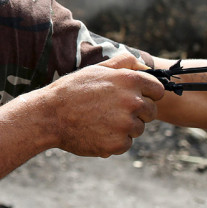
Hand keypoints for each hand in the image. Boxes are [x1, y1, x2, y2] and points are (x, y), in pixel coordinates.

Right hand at [45, 53, 164, 157]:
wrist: (49, 116)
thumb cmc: (71, 91)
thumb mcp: (95, 70)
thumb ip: (122, 63)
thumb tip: (142, 64)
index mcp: (129, 80)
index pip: (158, 90)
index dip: (147, 94)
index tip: (133, 98)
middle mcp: (132, 102)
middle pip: (150, 112)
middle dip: (136, 112)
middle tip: (110, 111)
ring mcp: (126, 124)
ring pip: (138, 129)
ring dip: (124, 127)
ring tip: (99, 121)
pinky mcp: (118, 144)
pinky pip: (125, 143)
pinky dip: (113, 141)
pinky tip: (95, 132)